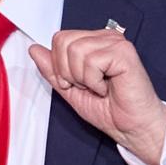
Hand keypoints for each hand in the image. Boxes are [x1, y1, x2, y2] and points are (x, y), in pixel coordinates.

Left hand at [30, 29, 165, 164]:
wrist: (131, 127)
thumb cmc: (108, 109)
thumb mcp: (69, 89)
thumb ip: (52, 70)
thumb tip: (34, 49)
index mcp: (93, 42)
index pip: (59, 39)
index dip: (59, 66)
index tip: (75, 83)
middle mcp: (105, 38)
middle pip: (63, 41)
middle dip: (68, 71)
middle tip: (87, 85)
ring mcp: (116, 43)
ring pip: (75, 50)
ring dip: (82, 77)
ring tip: (99, 86)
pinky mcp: (124, 52)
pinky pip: (92, 61)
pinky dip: (94, 81)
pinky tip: (107, 87)